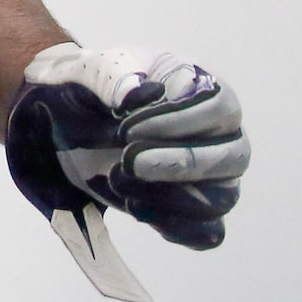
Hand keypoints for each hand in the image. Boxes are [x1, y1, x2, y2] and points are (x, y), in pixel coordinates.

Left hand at [7, 43, 247, 298]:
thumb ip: (115, 77)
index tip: (126, 129)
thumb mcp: (92, 69)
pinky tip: (134, 206)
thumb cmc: (91, 86)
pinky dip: (176, 228)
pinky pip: (207, 232)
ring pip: (222, 198)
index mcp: (202, 87)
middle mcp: (219, 132)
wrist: (67, 118)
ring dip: (171, 197)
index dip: (179, 121)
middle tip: (128, 161)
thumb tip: (139, 95)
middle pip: (233, 157)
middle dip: (181, 163)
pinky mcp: (190, 208)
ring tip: (117, 178)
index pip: (221, 107)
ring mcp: (210, 174)